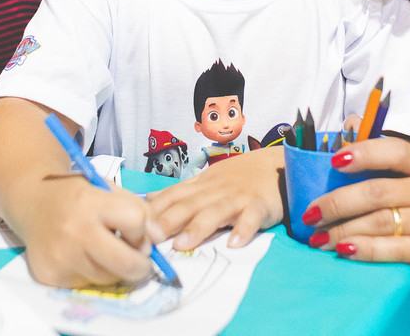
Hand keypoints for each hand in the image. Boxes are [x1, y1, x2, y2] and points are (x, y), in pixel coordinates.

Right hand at [21, 175, 159, 288]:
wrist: (33, 202)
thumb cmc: (77, 195)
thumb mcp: (109, 188)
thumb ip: (139, 209)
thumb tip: (158, 239)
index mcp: (91, 203)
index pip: (135, 222)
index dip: (141, 228)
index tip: (135, 228)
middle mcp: (75, 231)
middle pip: (127, 264)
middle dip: (141, 264)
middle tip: (138, 257)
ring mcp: (61, 257)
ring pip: (109, 278)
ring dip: (114, 268)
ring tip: (102, 250)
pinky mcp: (50, 276)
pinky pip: (87, 284)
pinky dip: (92, 274)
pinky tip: (82, 256)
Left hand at [148, 145, 284, 250]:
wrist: (276, 165)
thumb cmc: (238, 177)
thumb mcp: (206, 182)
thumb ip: (180, 193)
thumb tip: (148, 201)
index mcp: (200, 186)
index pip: (172, 197)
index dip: (153, 211)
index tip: (133, 226)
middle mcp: (214, 191)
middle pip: (189, 205)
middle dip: (168, 220)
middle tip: (150, 239)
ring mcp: (237, 198)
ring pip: (215, 212)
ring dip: (199, 228)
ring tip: (183, 244)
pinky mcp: (259, 206)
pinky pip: (251, 218)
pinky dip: (243, 230)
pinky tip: (234, 243)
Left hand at [305, 137, 409, 294]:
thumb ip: (384, 164)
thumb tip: (347, 128)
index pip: (395, 151)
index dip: (364, 153)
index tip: (334, 161)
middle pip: (377, 191)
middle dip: (337, 202)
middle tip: (311, 214)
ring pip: (379, 221)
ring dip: (342, 230)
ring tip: (318, 238)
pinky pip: (392, 249)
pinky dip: (363, 250)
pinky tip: (343, 251)